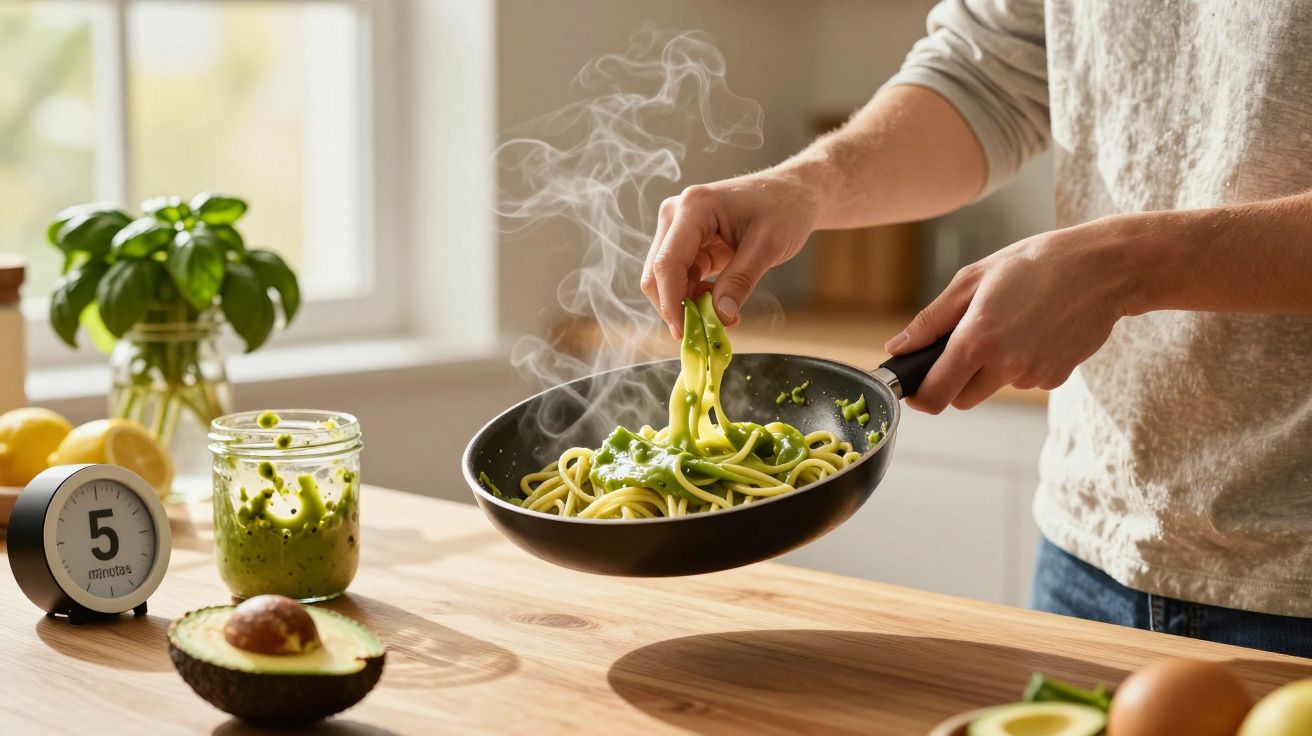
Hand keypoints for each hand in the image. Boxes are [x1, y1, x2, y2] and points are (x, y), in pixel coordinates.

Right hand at [641, 168, 823, 337]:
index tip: (686, 332)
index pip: (668, 263)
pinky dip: (694, 297)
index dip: (671, 302)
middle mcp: (677, 215)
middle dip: (676, 307)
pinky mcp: (688, 243)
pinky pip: (681, 278)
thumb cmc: (784, 209)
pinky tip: (719, 304)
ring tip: (723, 316)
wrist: (793, 194)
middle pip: (657, 273)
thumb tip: (720, 316)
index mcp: (694, 207)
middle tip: (705, 332)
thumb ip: (741, 280)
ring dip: (687, 304)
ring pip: (665, 280)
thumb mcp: (769, 246)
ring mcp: (679, 228)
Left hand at [887, 216, 1136, 412]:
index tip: (917, 385)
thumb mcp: (973, 279)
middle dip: (956, 380)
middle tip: (968, 343)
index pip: (934, 395)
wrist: (1103, 268)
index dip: (920, 395)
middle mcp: (1005, 364)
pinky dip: (1022, 364)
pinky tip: (1036, 331)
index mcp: (977, 339)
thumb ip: (930, 320)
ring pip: (993, 388)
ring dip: (991, 369)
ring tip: (1011, 325)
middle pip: (961, 399)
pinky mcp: (1056, 378)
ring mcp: (1033, 375)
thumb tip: (897, 348)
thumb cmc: (1034, 264)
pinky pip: (1024, 381)